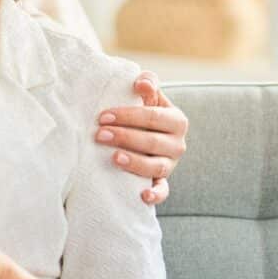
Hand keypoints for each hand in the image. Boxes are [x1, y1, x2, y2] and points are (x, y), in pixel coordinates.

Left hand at [95, 70, 187, 204]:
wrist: (146, 133)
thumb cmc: (143, 112)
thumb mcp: (149, 96)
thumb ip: (148, 84)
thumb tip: (141, 83)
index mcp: (177, 120)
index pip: (153, 116)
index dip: (128, 116)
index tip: (102, 116)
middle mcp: (178, 144)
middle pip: (152, 142)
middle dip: (124, 137)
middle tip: (99, 135)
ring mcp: (170, 164)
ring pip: (156, 166)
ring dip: (135, 162)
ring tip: (113, 157)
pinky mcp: (162, 180)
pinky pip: (163, 190)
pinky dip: (156, 194)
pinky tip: (143, 195)